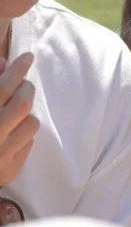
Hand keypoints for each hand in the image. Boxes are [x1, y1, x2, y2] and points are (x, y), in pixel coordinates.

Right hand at [0, 53, 38, 185]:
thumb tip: (2, 62)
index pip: (2, 88)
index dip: (16, 69)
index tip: (28, 56)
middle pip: (22, 103)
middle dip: (26, 88)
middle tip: (24, 84)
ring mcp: (1, 154)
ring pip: (31, 123)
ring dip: (26, 113)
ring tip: (13, 112)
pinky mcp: (10, 170)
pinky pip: (29, 143)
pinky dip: (23, 134)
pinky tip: (10, 134)